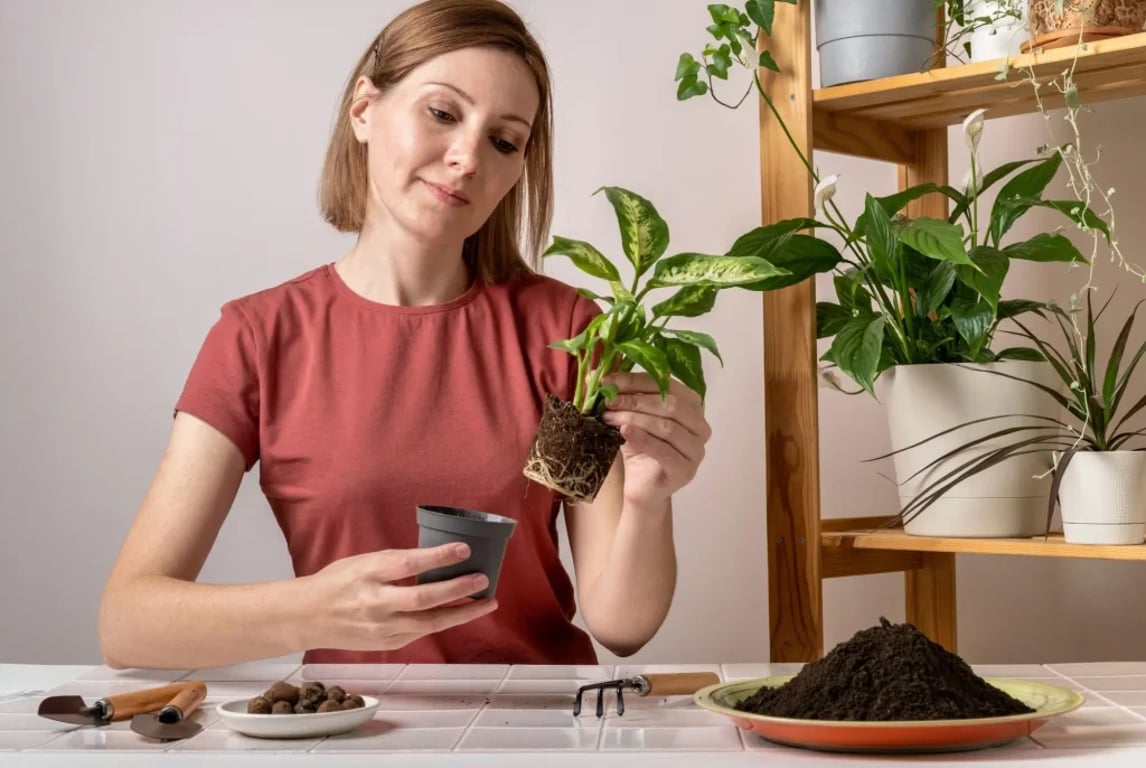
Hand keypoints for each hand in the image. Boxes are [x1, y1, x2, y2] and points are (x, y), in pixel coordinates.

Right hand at [304, 544, 497, 650]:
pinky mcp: (387, 643)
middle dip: (458, 589)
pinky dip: (444, 622)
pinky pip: (422, 632)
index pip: (409, 564)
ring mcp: (381, 627)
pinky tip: (461, 613)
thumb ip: (395, 563)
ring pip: (430, 623)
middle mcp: (375, 602)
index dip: (439, 557)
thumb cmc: (337, 582)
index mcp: (368, 573)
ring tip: (486, 602)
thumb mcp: (363, 561)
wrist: (307, 617)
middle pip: (424, 598)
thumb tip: (434, 558)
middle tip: (483, 579)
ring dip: (462, 612)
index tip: (463, 549)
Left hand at [599, 372, 711, 505]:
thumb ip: (621, 396)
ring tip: (609, 417)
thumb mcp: (630, 416)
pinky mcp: (686, 471)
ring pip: (667, 427)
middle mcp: (700, 426)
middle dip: (635, 400)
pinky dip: (643, 439)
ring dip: (634, 418)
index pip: (667, 384)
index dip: (636, 381)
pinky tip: (625, 432)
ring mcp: (696, 450)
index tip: (608, 381)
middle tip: (608, 400)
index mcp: (692, 406)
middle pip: (670, 405)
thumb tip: (593, 376)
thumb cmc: (639, 447)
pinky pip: (665, 451)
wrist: (640, 487)